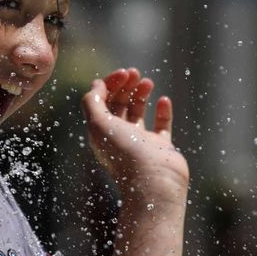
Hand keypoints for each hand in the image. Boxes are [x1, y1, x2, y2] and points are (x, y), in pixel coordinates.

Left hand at [81, 68, 188, 200]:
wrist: (153, 182)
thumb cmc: (124, 153)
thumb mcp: (99, 123)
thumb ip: (93, 101)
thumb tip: (96, 83)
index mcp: (101, 131)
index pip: (102, 101)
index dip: (110, 84)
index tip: (123, 73)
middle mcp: (118, 135)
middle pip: (118, 104)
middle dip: (125, 86)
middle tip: (135, 72)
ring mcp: (140, 141)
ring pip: (138, 112)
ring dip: (141, 94)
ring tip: (148, 81)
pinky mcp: (160, 147)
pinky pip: (161, 126)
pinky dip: (162, 111)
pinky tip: (163, 99)